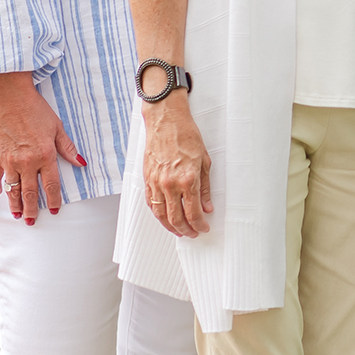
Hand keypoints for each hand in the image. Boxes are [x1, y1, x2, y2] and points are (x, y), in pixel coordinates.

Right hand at [0, 72, 84, 223]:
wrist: (10, 96)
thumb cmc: (37, 109)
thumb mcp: (57, 127)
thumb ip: (68, 148)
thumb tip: (81, 163)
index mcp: (45, 155)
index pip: (51, 185)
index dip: (53, 200)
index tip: (54, 210)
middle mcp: (27, 161)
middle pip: (30, 192)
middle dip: (32, 209)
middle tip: (32, 222)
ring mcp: (9, 160)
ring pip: (13, 189)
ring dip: (15, 203)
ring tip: (17, 215)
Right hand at [143, 96, 212, 236]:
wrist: (166, 121)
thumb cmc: (186, 136)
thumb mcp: (204, 161)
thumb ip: (205, 187)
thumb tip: (207, 207)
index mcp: (187, 179)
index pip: (193, 212)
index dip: (199, 224)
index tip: (203, 228)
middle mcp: (170, 184)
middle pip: (176, 218)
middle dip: (186, 230)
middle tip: (193, 233)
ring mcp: (156, 183)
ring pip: (161, 215)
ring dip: (170, 226)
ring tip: (179, 231)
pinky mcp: (147, 179)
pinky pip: (151, 203)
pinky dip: (158, 214)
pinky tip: (164, 218)